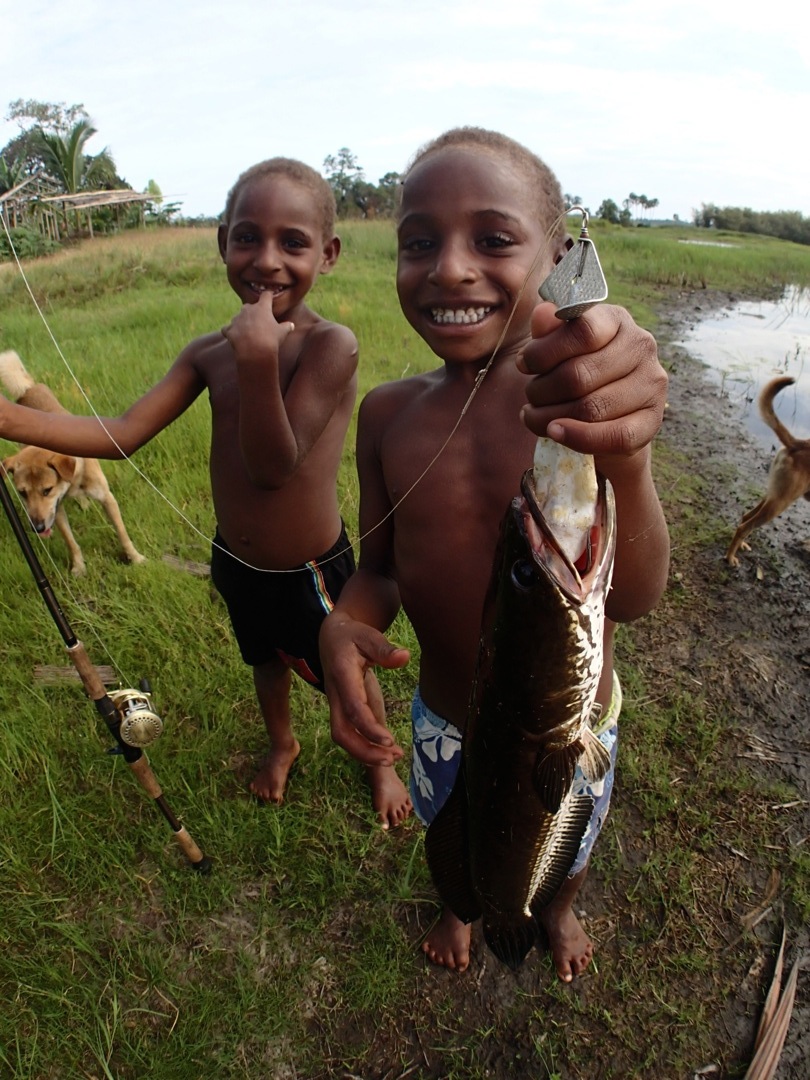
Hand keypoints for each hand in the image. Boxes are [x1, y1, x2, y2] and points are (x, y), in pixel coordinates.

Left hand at [221, 290, 293, 361]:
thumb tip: (291, 325)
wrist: (255, 352)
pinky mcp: (229, 329)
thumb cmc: (271, 340)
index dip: (268, 295)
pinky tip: (235, 338)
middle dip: (253, 312)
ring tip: (248, 333)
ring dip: (242, 322)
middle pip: (250, 306)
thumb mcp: (283, 333)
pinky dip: (231, 332)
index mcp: (262, 307)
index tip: (270, 296)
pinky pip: (228, 329)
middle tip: (259, 322)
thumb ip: (287, 326)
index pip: (266, 295)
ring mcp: (237, 319)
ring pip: (238, 317)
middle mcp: (248, 309)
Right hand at [319, 612, 409, 765]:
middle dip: (364, 750)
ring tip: (393, 758)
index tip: (389, 740)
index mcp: (342, 675)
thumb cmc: (352, 635)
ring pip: (342, 736)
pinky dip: (363, 745)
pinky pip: (348, 732)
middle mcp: (335, 693)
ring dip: (364, 752)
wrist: (331, 636)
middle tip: (392, 758)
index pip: (353, 707)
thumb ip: (385, 649)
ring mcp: (335, 703)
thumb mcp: (369, 635)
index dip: (368, 727)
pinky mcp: (340, 708)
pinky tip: (384, 750)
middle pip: (341, 732)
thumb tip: (404, 657)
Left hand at [517, 302, 666, 459]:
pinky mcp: (652, 421)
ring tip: (534, 416)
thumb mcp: (559, 347)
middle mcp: (641, 346)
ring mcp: (651, 384)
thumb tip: (543, 313)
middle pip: (579, 375)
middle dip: (542, 390)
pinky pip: (614, 436)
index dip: (544, 352)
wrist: (607, 411)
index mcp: (617, 320)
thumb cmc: (578, 370)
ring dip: (550, 417)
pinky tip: (554, 432)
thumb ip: (549, 331)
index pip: (582, 331)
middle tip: (530, 396)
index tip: (523, 365)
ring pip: (591, 408)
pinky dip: (578, 438)